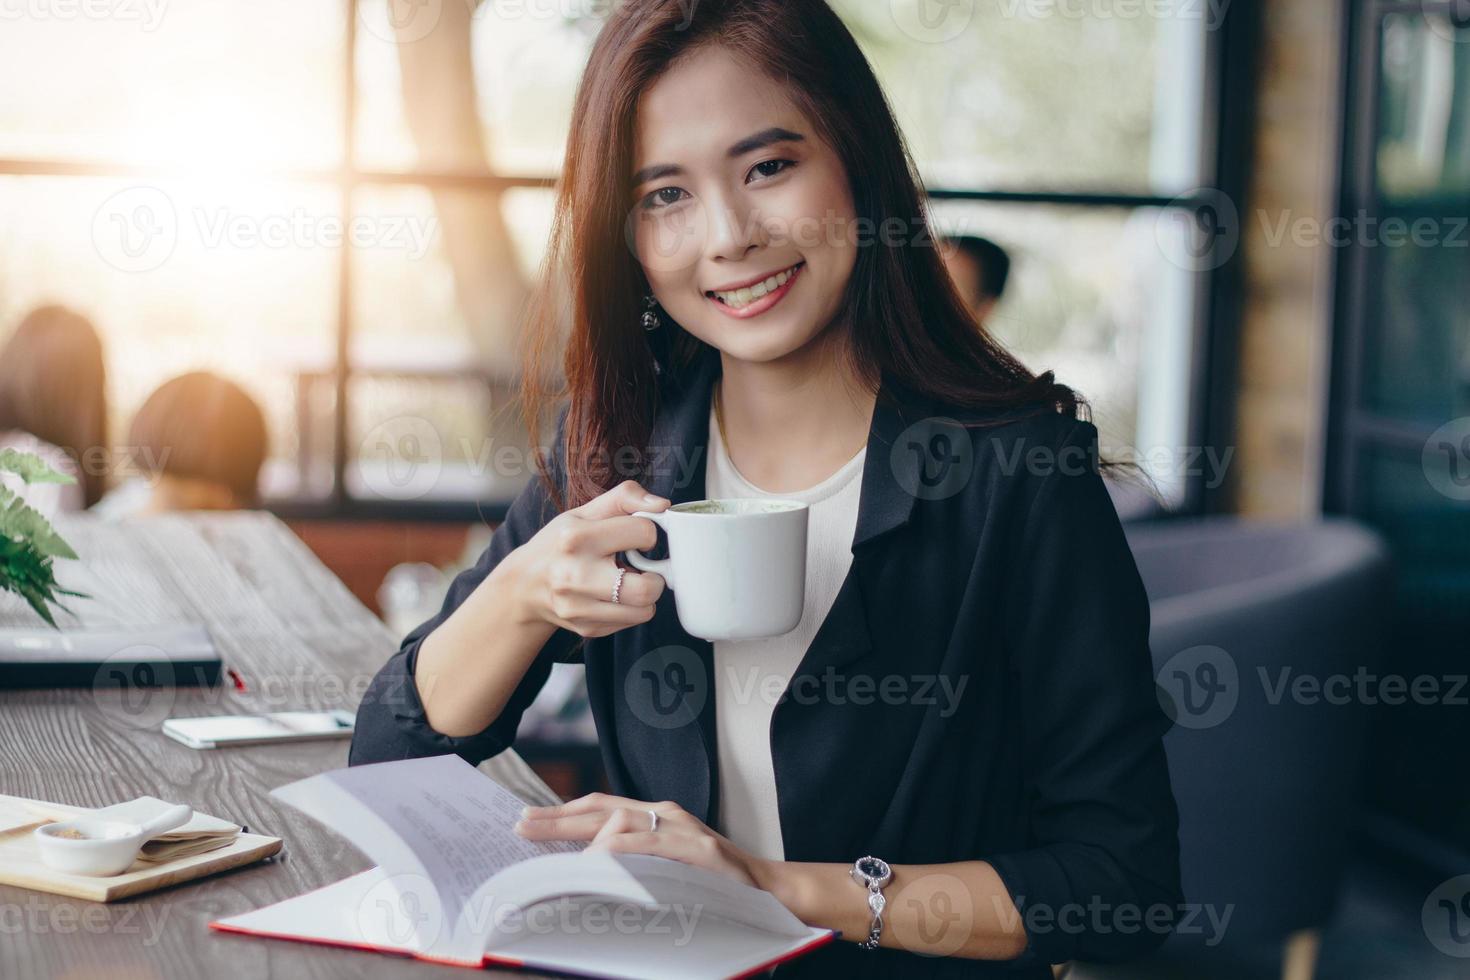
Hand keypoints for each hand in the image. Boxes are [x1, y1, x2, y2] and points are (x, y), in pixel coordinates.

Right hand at [511, 480, 668, 637]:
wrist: (525, 584)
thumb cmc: (560, 543)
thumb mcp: (585, 512)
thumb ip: (625, 498)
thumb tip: (662, 506)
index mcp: (576, 538)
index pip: (644, 533)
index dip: (646, 533)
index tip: (634, 536)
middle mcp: (575, 575)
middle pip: (648, 588)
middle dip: (656, 575)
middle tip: (642, 566)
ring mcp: (579, 607)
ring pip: (645, 610)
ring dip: (645, 595)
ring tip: (627, 580)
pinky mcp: (586, 628)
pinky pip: (631, 622)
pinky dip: (630, 608)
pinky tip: (612, 595)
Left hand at [514, 793, 766, 889]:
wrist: (767, 890)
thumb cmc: (714, 882)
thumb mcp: (667, 864)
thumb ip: (633, 859)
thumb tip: (583, 869)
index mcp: (656, 816)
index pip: (600, 808)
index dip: (562, 813)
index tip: (527, 820)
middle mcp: (665, 814)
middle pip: (600, 808)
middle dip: (557, 817)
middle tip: (521, 825)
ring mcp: (682, 829)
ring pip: (620, 819)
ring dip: (582, 833)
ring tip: (552, 847)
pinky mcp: (697, 848)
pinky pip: (649, 843)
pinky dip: (621, 849)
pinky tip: (598, 857)